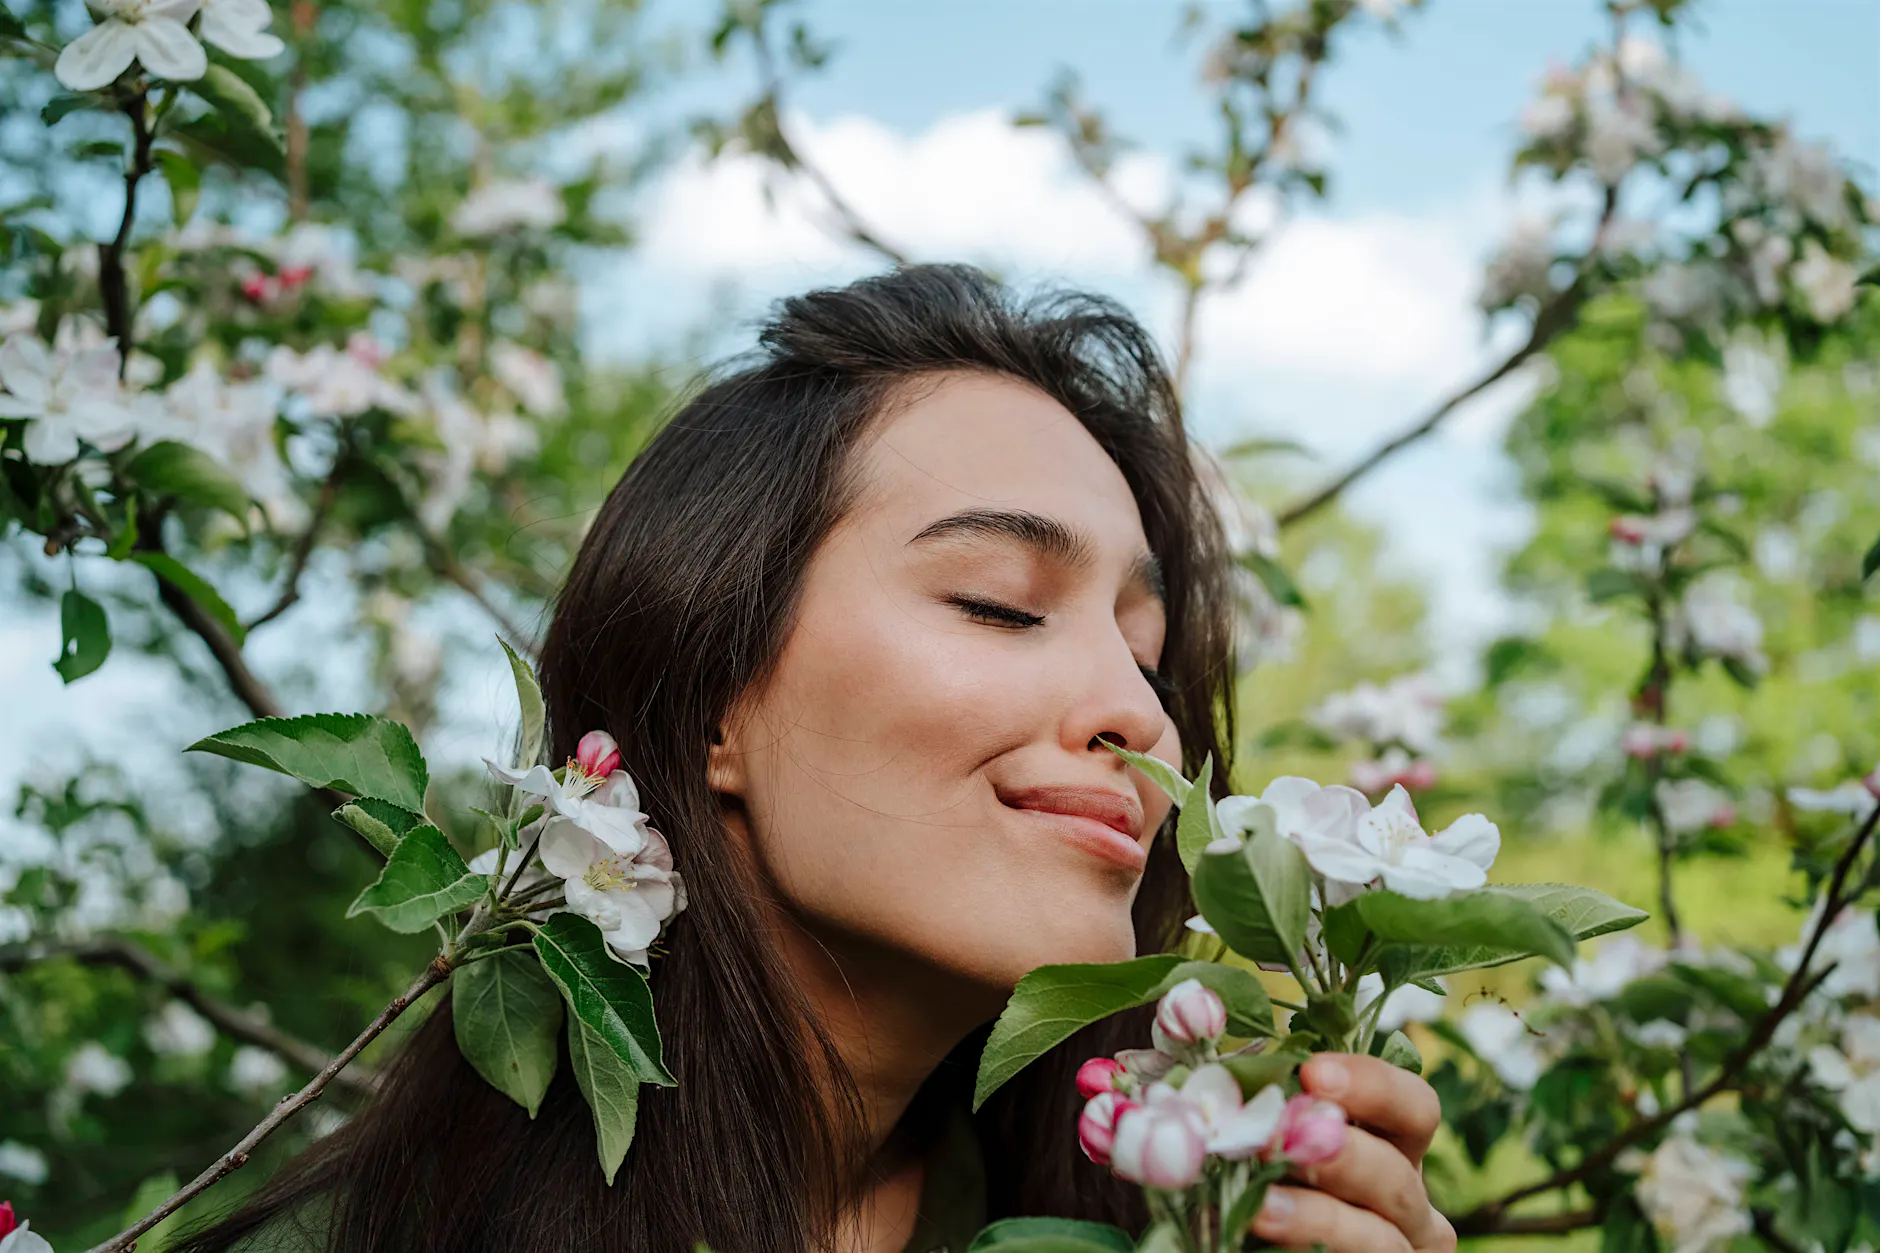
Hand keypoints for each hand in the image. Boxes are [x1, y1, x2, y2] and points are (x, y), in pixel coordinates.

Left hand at [1247, 1053, 1454, 1252]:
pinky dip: (1309, 1248)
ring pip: (1380, 1237)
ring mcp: (1401, 1251)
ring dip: (1319, 1217)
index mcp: (1390, 1147)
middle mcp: (1407, 1201)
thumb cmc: (1254, 1186)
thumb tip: (1210, 1044)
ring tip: (1262, 1207)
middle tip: (1285, 1140)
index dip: (1373, 1086)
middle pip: (1396, 1173)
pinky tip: (1262, 1231)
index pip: (1414, 1107)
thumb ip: (1251, 1105)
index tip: (1312, 1073)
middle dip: (1340, 1154)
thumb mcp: (1257, 1138)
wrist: (1247, 1240)